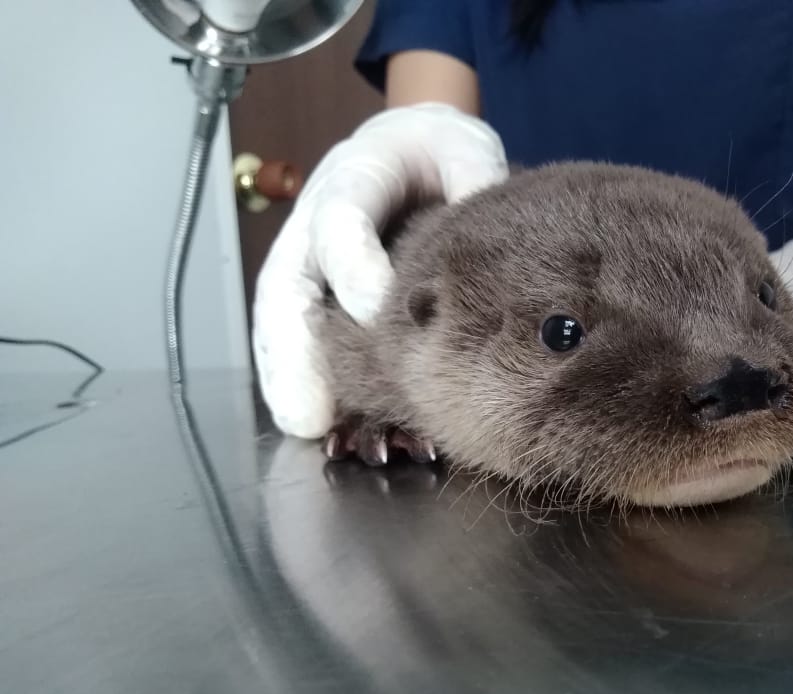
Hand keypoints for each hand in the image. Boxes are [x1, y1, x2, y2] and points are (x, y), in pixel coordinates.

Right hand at [251, 102, 508, 438]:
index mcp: (353, 177)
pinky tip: (316, 421)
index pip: (342, 224)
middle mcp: (315, 221)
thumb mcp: (463, 146)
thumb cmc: (436, 151)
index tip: (377, 317)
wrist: (408, 147)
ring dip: (287, 375)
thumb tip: (491, 231)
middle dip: (295, 349)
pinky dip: (298, 378)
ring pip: (280, 318)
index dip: (356, 269)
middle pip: (286, 284)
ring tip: (307, 427)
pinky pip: (295, 335)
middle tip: (311, 410)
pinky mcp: (316, 291)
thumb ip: (474, 178)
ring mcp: (308, 260)